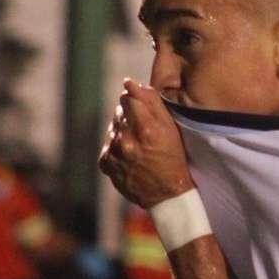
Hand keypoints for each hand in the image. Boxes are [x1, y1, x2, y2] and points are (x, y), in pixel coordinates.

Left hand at [99, 80, 194, 207]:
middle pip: (119, 111)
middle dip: (131, 115)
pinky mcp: (105, 163)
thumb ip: (151, 102)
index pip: (128, 97)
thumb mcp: (171, 128)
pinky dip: (117, 146)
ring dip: (124, 131)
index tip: (142, 106)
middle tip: (145, 131)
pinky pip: (108, 144)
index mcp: (145, 129)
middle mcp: (126, 141)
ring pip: (113, 127)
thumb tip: (130, 83)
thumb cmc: (173, 159)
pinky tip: (131, 155)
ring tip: (139, 145)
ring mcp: (113, 153)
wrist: (166, 195)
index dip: (136, 99)